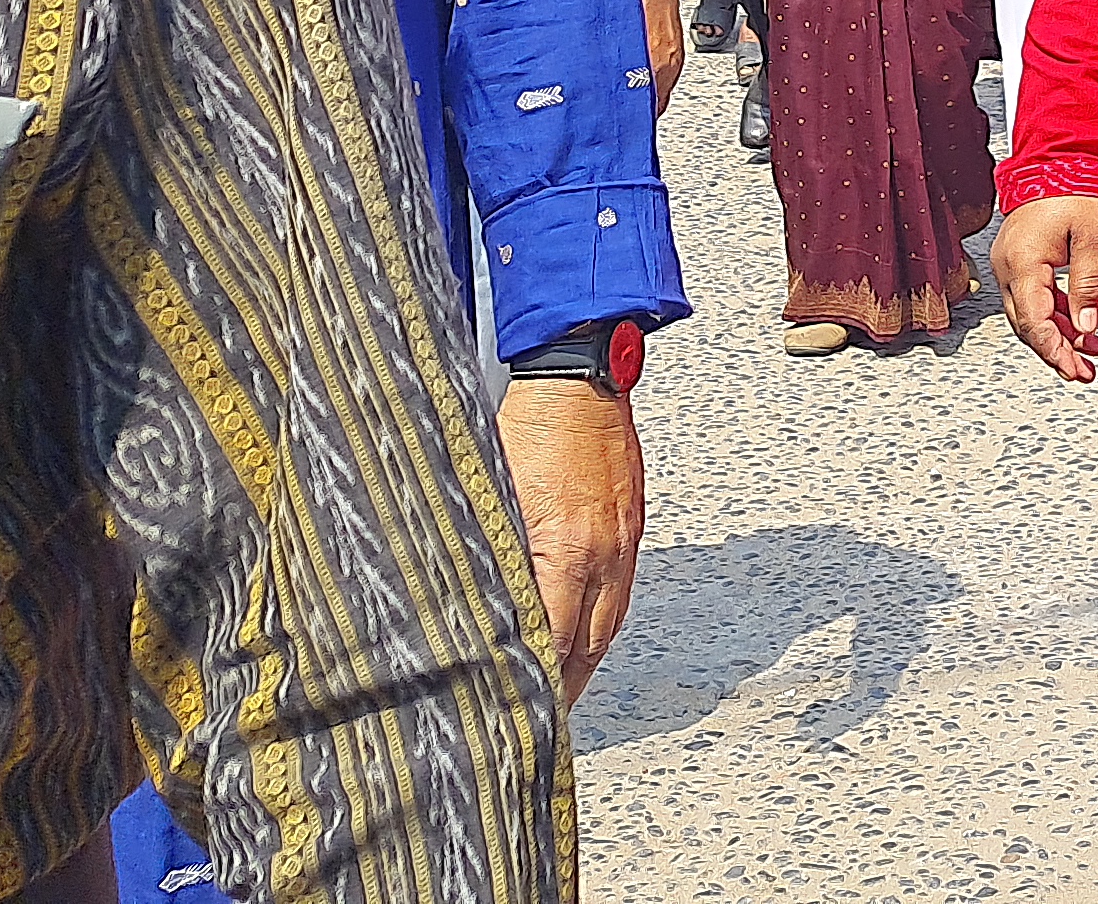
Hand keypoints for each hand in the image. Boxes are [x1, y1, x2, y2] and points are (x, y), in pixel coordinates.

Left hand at [498, 377, 646, 704]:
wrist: (582, 372)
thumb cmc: (531, 422)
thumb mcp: (490, 491)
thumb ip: (486, 550)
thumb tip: (467, 601)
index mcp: (569, 550)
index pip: (552, 640)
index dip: (535, 684)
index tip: (518, 714)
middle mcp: (605, 553)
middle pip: (589, 645)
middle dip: (567, 689)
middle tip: (542, 724)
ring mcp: (624, 540)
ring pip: (610, 622)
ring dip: (586, 661)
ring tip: (564, 691)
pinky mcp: (630, 524)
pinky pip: (620, 591)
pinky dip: (602, 623)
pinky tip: (585, 632)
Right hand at [994, 195, 1097, 383]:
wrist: (1060, 160)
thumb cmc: (1075, 189)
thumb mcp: (1094, 238)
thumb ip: (1088, 285)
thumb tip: (1086, 326)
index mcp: (1023, 263)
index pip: (1034, 322)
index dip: (1055, 351)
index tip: (1074, 369)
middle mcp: (1008, 267)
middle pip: (1027, 325)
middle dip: (1056, 351)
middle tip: (1082, 370)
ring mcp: (1010, 264)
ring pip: (1029, 314)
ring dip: (1057, 334)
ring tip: (1088, 352)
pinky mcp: (1018, 260)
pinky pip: (1032, 298)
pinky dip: (1054, 314)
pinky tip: (1077, 325)